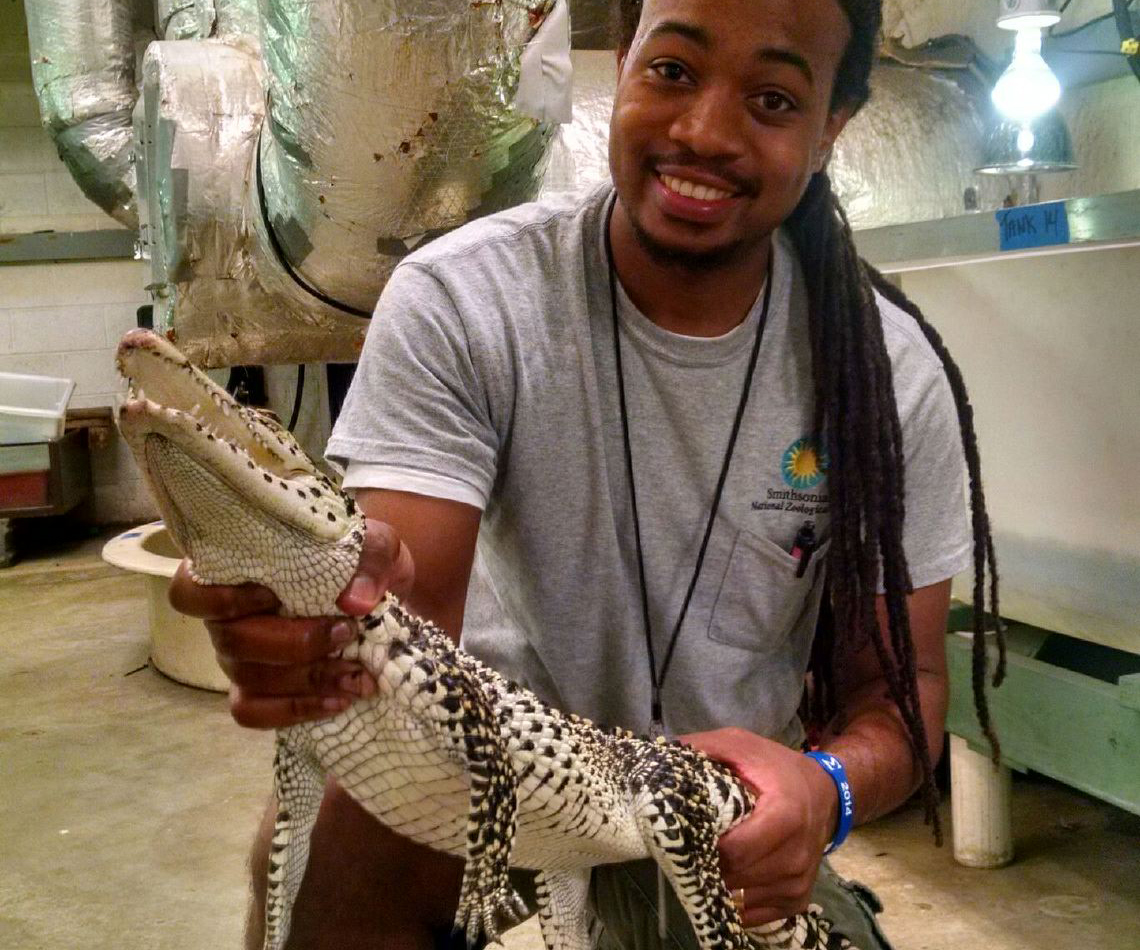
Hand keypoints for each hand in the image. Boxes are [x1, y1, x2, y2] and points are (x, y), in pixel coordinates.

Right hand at [168, 518, 414, 728]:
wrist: (382, 596)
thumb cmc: (362, 562)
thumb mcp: (377, 545)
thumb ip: (370, 559)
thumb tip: (352, 601)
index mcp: (238, 573)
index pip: (189, 592)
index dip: (221, 600)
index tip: (272, 594)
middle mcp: (228, 618)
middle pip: (231, 641)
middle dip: (294, 644)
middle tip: (345, 634)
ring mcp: (240, 658)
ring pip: (248, 679)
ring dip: (306, 681)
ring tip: (356, 675)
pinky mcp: (259, 690)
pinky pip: (256, 713)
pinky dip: (296, 711)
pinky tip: (338, 701)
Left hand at [681, 728, 836, 925]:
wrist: (824, 793)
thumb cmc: (776, 768)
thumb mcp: (742, 746)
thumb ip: (704, 747)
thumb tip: (662, 755)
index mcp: (786, 816)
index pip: (734, 851)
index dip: (705, 846)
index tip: (689, 834)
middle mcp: (797, 855)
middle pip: (736, 877)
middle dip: (708, 866)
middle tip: (691, 850)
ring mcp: (798, 882)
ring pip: (743, 898)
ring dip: (720, 885)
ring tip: (707, 863)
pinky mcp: (797, 900)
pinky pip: (755, 916)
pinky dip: (735, 902)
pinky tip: (726, 880)